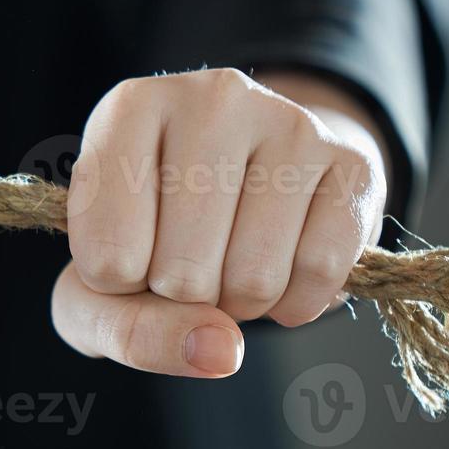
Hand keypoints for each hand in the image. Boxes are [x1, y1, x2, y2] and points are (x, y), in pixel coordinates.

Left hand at [51, 67, 387, 377]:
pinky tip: (280, 272)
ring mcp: (289, 122)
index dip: (116, 286)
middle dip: (181, 299)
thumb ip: (123, 329)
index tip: (125, 252)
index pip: (107, 255)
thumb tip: (220, 351)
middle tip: (184, 260)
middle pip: (181, 272)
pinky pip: (321, 272)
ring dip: (238, 305)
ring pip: (253, 277)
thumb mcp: (96, 287)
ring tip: (228, 262)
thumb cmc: (149, 238)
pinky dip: (296, 302)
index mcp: (128, 110)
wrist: (238, 194)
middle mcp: (210, 97)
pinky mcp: (353, 162)